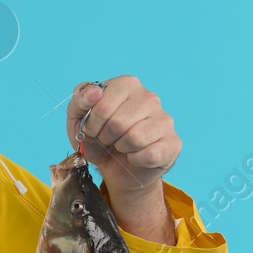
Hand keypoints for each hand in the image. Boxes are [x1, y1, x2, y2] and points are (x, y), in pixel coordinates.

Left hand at [65, 75, 179, 243]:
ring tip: (121, 146)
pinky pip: (148, 154)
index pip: (102, 105)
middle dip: (105, 137)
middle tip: (107, 139)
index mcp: (127, 84)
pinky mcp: (173, 142)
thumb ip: (79, 100)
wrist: (115, 168)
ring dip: (121, 148)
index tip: (93, 128)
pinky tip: (135, 155)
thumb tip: (94, 92)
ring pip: (135, 138)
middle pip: (118, 123)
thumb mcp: (78, 119)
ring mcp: (165, 120)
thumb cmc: (98, 138)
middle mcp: (150, 97)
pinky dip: (134, 160)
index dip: (91, 124)